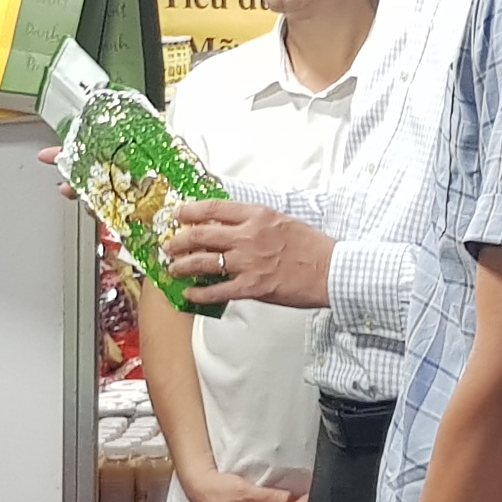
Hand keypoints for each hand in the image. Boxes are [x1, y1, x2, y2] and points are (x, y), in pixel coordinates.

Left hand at [167, 198, 333, 307]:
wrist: (331, 270)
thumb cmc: (312, 247)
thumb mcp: (282, 221)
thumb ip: (255, 222)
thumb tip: (231, 226)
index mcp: (257, 216)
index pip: (214, 208)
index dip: (190, 211)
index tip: (179, 214)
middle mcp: (248, 236)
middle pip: (201, 234)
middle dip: (179, 240)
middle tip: (170, 245)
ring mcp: (248, 262)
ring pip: (203, 262)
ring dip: (183, 265)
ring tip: (173, 268)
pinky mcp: (252, 287)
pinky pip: (217, 290)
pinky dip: (200, 292)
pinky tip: (190, 293)